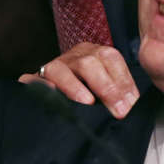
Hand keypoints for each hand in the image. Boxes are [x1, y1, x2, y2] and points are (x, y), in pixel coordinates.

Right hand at [20, 43, 139, 118]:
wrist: (52, 91)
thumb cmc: (86, 91)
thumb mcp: (106, 89)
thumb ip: (119, 94)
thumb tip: (132, 105)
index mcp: (93, 53)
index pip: (111, 58)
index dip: (123, 81)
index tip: (130, 103)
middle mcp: (73, 57)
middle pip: (88, 62)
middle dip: (106, 87)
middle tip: (117, 110)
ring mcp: (52, 68)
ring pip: (60, 69)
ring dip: (74, 87)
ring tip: (87, 102)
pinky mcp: (33, 81)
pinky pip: (32, 82)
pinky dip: (39, 88)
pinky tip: (48, 95)